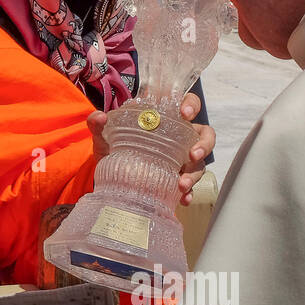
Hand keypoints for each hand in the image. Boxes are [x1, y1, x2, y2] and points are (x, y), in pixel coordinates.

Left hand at [88, 92, 214, 206]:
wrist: (108, 177)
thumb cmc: (112, 149)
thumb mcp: (104, 137)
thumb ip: (98, 125)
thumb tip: (100, 117)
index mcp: (165, 121)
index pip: (188, 105)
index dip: (191, 105)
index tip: (184, 114)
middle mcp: (179, 138)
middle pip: (205, 135)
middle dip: (204, 144)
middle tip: (192, 154)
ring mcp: (180, 160)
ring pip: (200, 163)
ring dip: (194, 173)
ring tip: (182, 184)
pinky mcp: (177, 179)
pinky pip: (191, 185)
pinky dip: (189, 192)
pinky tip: (183, 198)